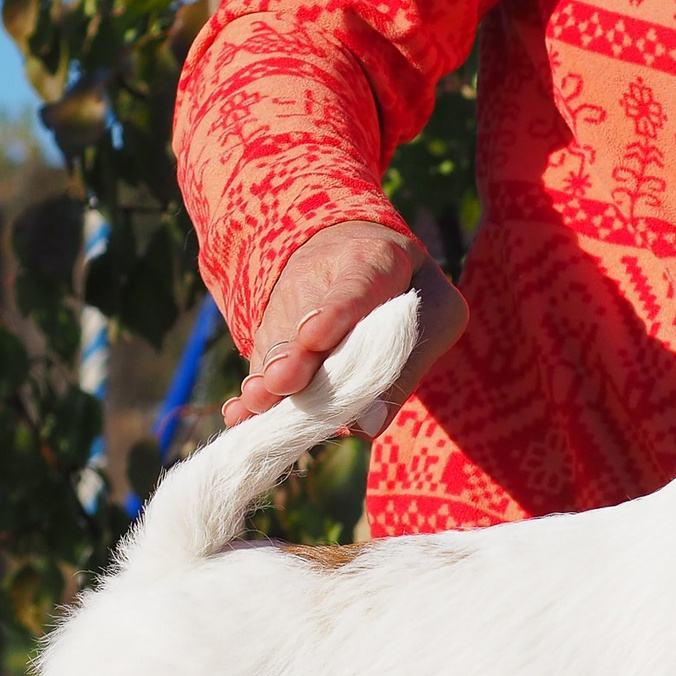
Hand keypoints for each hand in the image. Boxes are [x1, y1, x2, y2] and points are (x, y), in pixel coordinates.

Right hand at [220, 221, 468, 436]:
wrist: (354, 251)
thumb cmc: (409, 289)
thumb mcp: (437, 312)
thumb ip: (410, 362)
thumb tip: (368, 424)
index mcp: (372, 261)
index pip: (356, 287)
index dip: (335, 313)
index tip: (314, 336)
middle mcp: (319, 282)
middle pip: (305, 326)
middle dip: (292, 357)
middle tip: (279, 382)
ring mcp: (287, 310)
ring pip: (278, 351)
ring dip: (267, 383)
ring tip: (253, 405)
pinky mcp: (270, 339)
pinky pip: (262, 370)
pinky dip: (254, 397)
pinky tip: (237, 416)